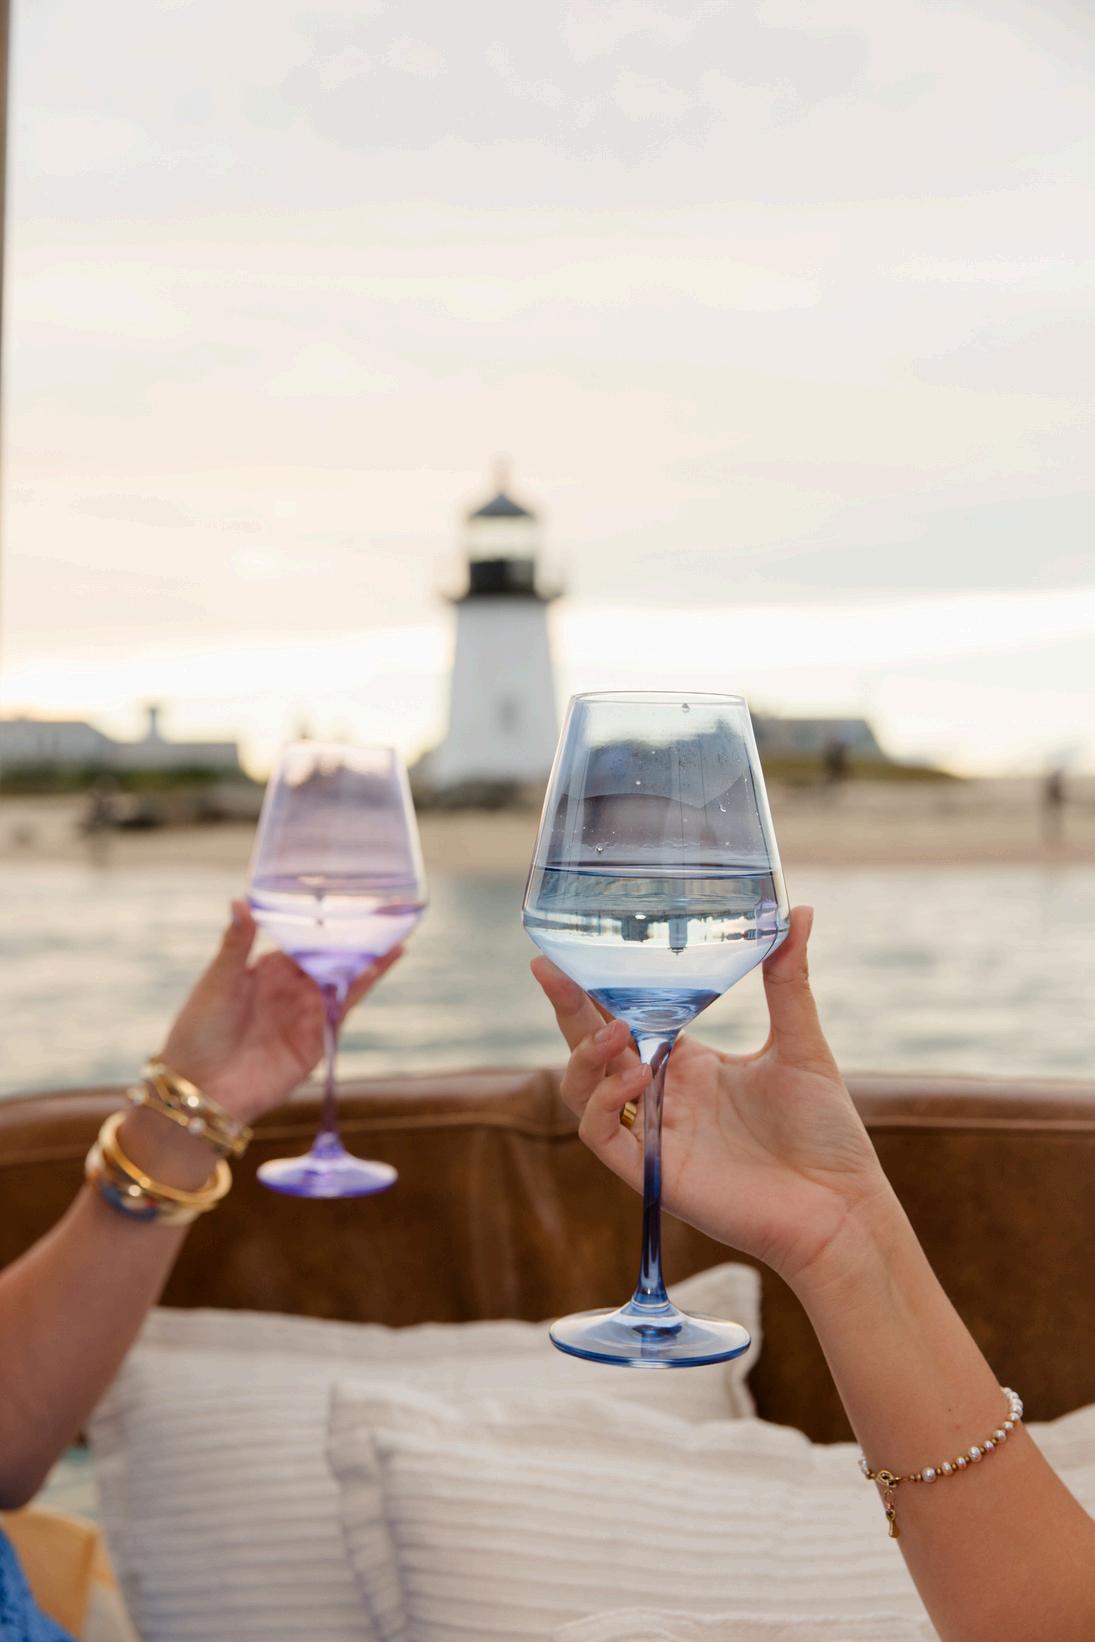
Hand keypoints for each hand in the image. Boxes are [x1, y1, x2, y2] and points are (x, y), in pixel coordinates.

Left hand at [159, 901, 400, 1124]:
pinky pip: (343, 1011)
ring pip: (343, 983)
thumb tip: (240, 900)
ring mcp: (305, 1016)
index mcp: (267, 972)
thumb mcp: (218, 981)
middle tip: (385, 913)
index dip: (324, 925)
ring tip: (395, 937)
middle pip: (330, 962)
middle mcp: (290, 991)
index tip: (347, 900)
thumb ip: (236, 943)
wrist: (200, 1088)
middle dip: (356, 942)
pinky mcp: (315, 1042)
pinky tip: (378, 967)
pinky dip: (362, 987)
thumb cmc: (198, 1031)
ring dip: (368, 962)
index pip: (303, 944)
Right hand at [532, 906, 894, 1292]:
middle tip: (549, 968)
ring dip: (585, 1057)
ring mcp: (654, 1135)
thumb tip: (801, 912)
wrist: (842, 1206)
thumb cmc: (826, 1132)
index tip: (571, 950)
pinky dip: (605, 1103)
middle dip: (566, 1008)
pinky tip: (636, 1076)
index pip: (625, 1018)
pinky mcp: (653, 1173)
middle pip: (592, 1047)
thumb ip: (789, 978)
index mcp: (690, 1064)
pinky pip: (601, 1136)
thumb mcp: (801, 1043)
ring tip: (614, 1031)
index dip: (594, 988)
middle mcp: (663, 1096)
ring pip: (583, 1091)